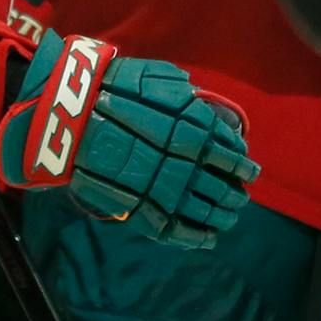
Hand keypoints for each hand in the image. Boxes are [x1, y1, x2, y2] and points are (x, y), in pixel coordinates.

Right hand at [0, 30, 259, 248]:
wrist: (72, 116)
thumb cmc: (114, 87)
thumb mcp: (160, 80)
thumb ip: (187, 96)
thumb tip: (203, 105)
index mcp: (197, 129)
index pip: (231, 153)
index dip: (243, 164)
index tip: (249, 169)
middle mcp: (188, 162)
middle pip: (223, 185)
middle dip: (235, 192)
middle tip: (240, 196)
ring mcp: (164, 188)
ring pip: (205, 209)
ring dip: (222, 215)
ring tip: (229, 217)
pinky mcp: (140, 209)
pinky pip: (176, 229)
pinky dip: (195, 237)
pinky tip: (209, 240)